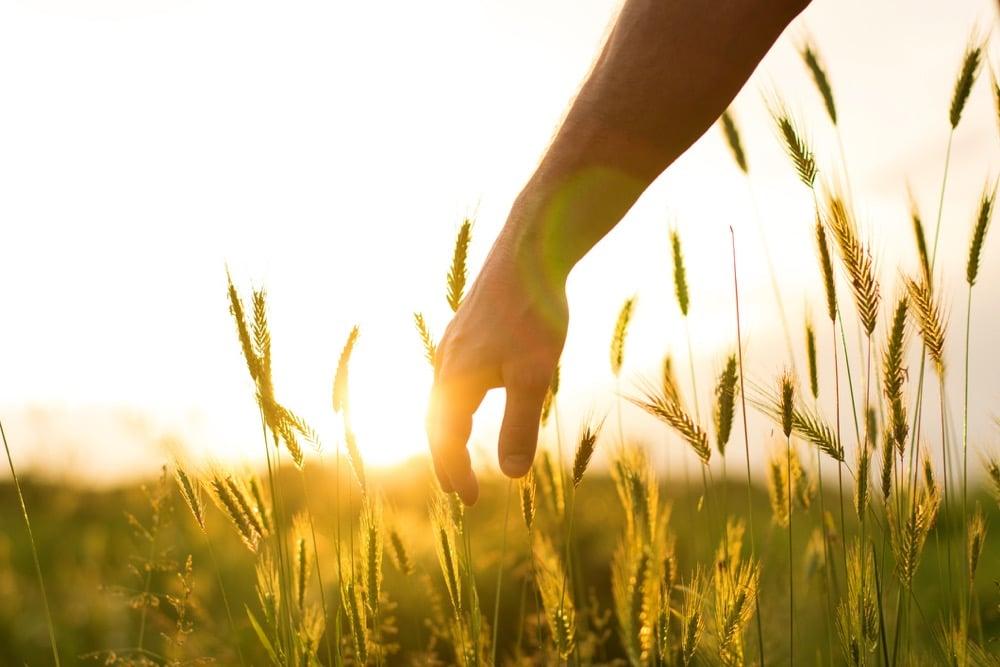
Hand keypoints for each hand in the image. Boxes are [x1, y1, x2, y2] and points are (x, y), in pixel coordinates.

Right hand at [426, 212, 567, 504]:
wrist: (530, 247)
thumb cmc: (532, 311)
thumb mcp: (533, 375)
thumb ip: (519, 425)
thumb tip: (513, 476)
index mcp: (455, 379)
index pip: (446, 440)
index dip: (456, 473)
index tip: (469, 503)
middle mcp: (447, 361)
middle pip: (436, 421)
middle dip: (446, 457)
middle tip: (459, 488)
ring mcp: (456, 341)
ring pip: (443, 396)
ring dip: (450, 429)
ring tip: (462, 449)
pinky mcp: (470, 325)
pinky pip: (454, 375)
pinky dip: (459, 401)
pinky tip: (475, 394)